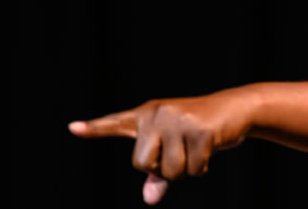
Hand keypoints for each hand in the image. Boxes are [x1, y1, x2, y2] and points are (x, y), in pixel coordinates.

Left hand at [68, 92, 249, 204]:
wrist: (235, 108)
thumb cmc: (198, 131)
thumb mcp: (175, 150)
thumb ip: (157, 173)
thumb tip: (150, 199)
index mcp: (146, 116)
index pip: (115, 123)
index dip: (94, 128)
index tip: (72, 129)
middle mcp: (157, 114)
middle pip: (143, 164)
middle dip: (164, 168)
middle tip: (181, 150)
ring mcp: (177, 119)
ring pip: (171, 170)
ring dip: (187, 168)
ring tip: (197, 146)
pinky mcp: (199, 128)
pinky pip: (193, 168)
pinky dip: (202, 165)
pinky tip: (210, 144)